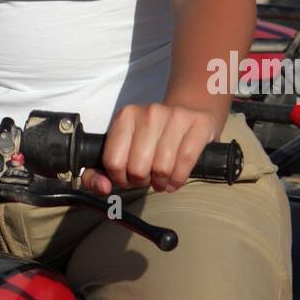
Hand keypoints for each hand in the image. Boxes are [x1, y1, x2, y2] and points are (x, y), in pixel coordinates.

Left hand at [80, 102, 223, 195]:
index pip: (113, 161)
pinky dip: (177, 180)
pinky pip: (185, 163)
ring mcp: (175, 116)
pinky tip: (174, 180)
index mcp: (125, 116)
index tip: (127, 178)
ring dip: (160, 183)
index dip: (119, 178)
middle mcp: (149, 113)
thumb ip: (102, 169)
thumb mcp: (124, 145)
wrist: (190, 112)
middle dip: (141, 182)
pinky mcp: (198, 124)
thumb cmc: (153, 136)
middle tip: (146, 179)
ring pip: (162, 168)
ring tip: (160, 180)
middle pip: (138, 168)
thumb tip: (103, 187)